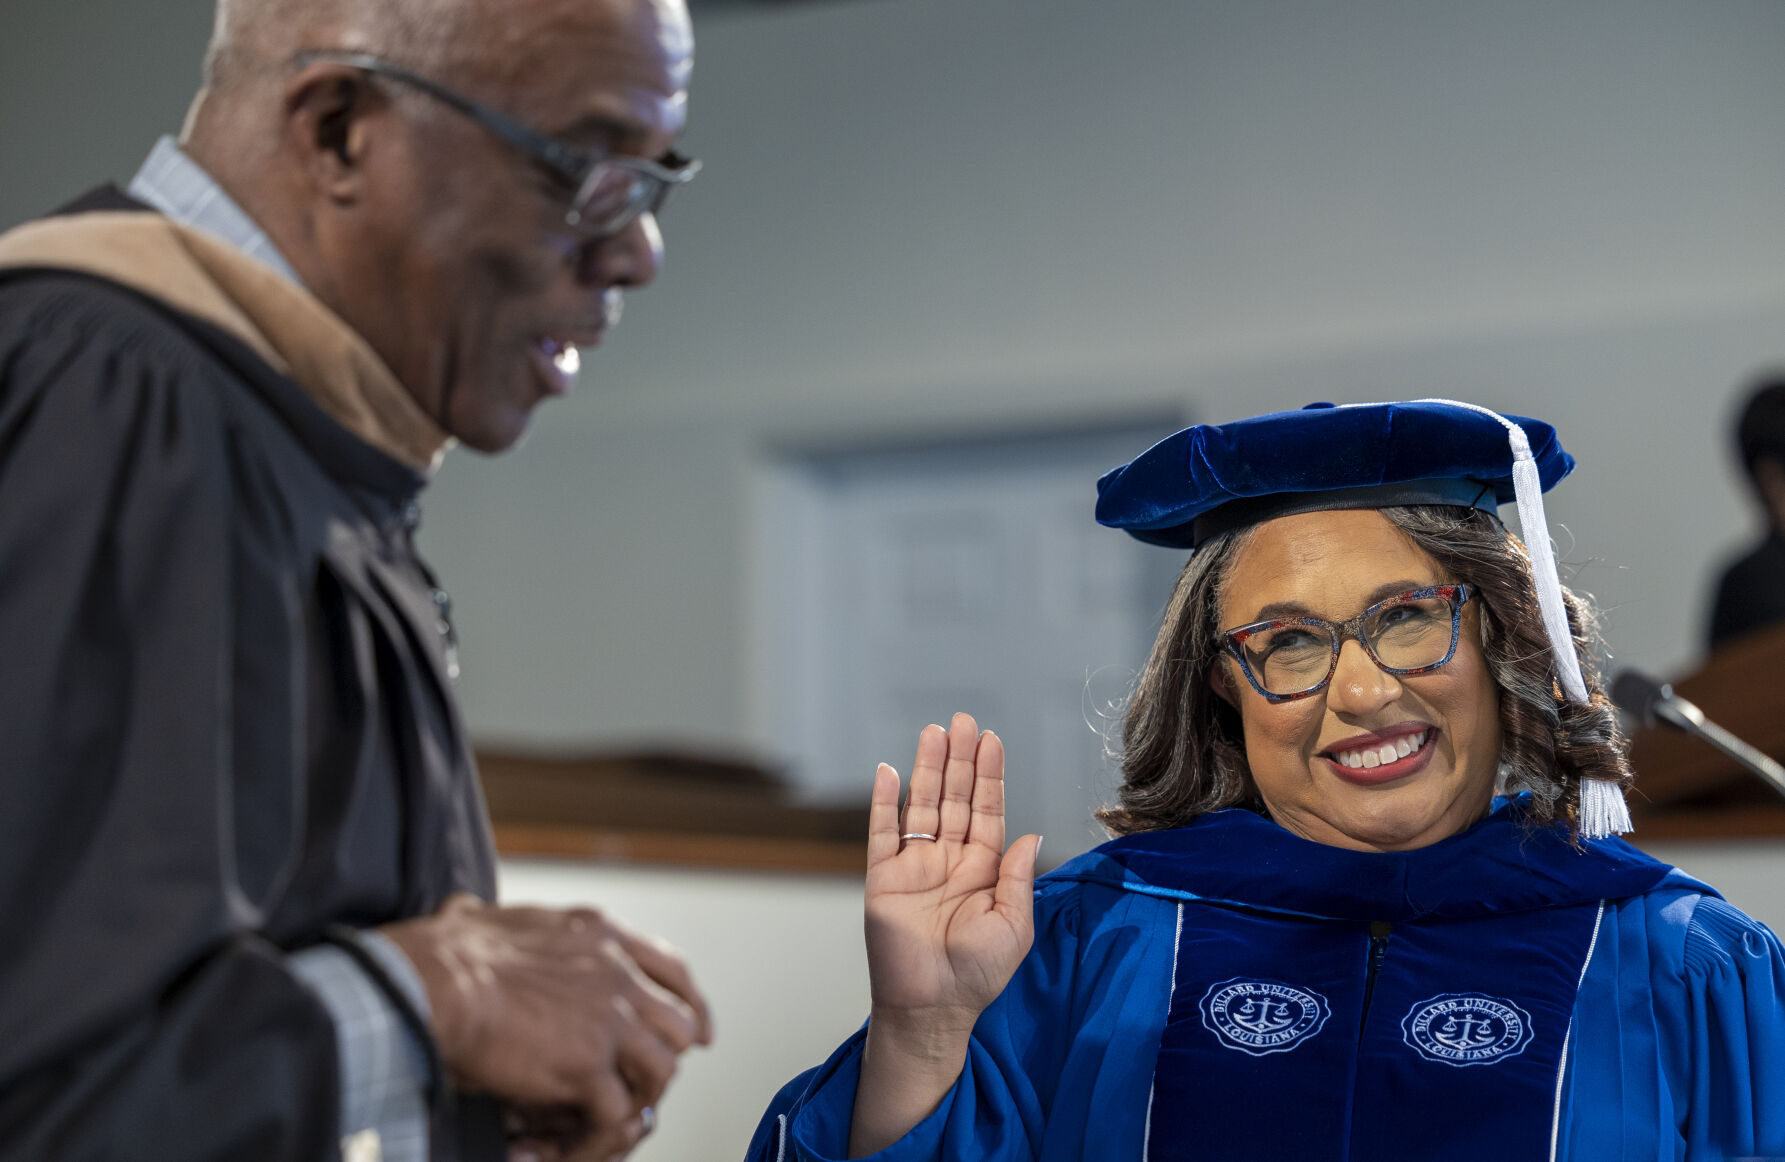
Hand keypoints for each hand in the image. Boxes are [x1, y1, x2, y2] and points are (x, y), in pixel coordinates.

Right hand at [380, 897, 710, 1160]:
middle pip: (678, 1023)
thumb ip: (497, 922)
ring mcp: (609, 1021)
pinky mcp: (588, 1066)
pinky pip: (616, 1113)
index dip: (691, 1004)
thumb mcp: (491, 916)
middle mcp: (617, 974)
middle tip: (647, 1081)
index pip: (672, 969)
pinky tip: (580, 1139)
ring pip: (661, 1069)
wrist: (437, 982)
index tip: (699, 1030)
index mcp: (600, 936)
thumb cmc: (449, 952)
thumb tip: (466, 909)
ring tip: (613, 1114)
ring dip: (639, 1096)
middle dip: (666, 1056)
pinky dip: (601, 1133)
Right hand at [864, 712, 1040, 1037]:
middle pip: (954, 797)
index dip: (989, 775)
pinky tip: (890, 771)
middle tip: (963, 720)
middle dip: (960, 759)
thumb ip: (1020, 878)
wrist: (932, 1008)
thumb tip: (1030, 833)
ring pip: (921, 805)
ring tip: (933, 732)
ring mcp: (915, 867)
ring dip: (926, 768)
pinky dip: (885, 802)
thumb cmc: (977, 975)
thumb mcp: (1014, 925)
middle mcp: (949, 860)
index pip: (986, 810)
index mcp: (983, 869)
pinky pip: (883, 832)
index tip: (991, 740)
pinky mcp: (883, 879)